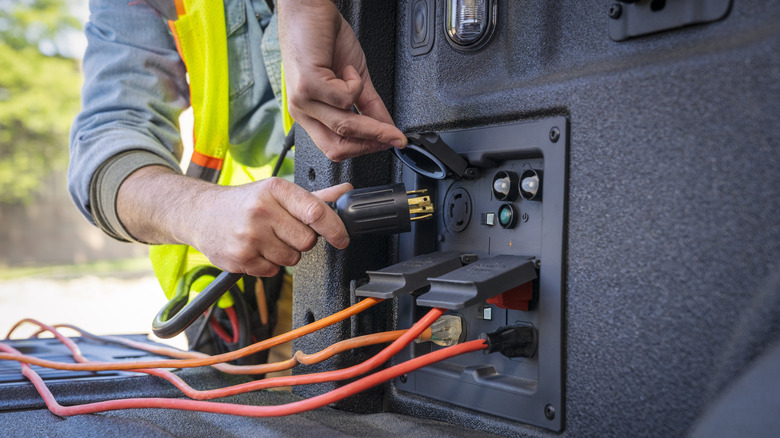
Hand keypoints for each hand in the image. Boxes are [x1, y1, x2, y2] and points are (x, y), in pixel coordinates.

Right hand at [192, 178, 352, 276]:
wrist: (200, 213)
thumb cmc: (244, 202)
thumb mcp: (277, 192)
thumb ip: (315, 196)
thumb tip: (346, 193)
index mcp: (275, 190)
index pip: (316, 211)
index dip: (335, 228)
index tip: (342, 238)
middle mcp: (261, 211)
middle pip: (307, 241)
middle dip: (302, 240)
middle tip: (284, 231)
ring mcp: (249, 236)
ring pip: (292, 258)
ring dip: (285, 253)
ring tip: (267, 239)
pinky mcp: (240, 258)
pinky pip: (273, 271)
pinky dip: (269, 264)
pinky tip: (256, 250)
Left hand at [278, 0, 406, 160]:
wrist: (308, 8)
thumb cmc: (323, 37)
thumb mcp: (353, 78)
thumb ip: (370, 106)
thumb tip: (388, 129)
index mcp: (310, 113)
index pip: (337, 147)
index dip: (366, 149)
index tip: (391, 142)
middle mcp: (302, 110)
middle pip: (337, 147)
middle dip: (371, 141)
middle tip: (392, 134)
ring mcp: (302, 100)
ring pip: (343, 125)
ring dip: (368, 115)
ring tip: (365, 88)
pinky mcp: (307, 84)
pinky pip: (344, 98)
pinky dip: (356, 83)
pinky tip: (349, 69)